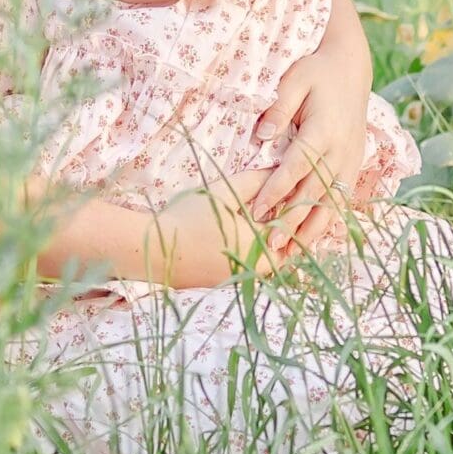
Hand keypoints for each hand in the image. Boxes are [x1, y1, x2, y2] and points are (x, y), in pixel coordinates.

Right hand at [149, 168, 308, 288]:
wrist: (157, 252)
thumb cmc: (190, 217)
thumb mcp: (223, 192)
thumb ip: (254, 181)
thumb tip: (277, 170)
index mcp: (262, 245)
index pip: (293, 227)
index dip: (295, 208)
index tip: (292, 191)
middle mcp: (259, 268)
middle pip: (286, 247)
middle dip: (286, 227)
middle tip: (279, 204)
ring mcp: (244, 279)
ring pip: (270, 259)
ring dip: (271, 239)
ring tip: (261, 217)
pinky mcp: (230, 283)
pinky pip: (254, 267)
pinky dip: (255, 251)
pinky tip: (242, 234)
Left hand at [247, 49, 369, 250]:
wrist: (351, 67)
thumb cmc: (317, 71)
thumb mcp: (295, 79)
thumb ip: (279, 108)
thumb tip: (262, 138)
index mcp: (324, 128)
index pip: (298, 166)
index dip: (278, 190)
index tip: (257, 209)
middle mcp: (341, 149)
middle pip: (316, 191)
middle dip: (293, 220)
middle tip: (270, 244)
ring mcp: (351, 159)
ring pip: (333, 202)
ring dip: (313, 229)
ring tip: (292, 253)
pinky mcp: (355, 164)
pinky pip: (343, 199)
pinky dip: (329, 220)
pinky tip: (313, 238)